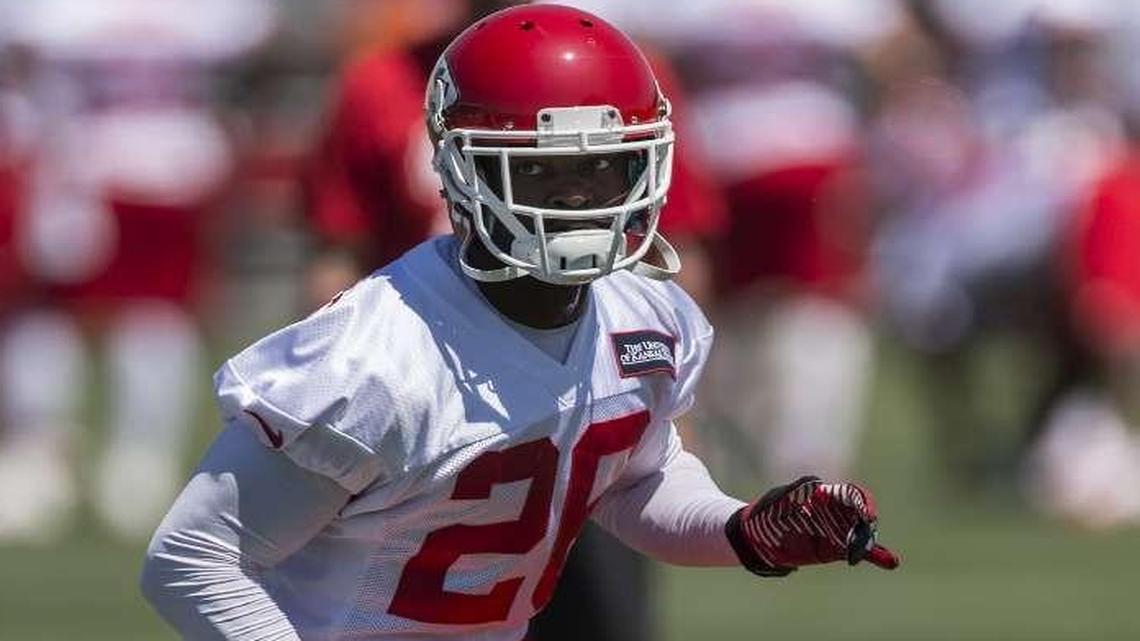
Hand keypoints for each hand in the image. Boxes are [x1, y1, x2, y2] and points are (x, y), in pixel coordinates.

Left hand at [725, 475, 899, 576]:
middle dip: (868, 525)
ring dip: (874, 543)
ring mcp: (835, 530)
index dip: (862, 502)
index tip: (866, 515)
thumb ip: (796, 491)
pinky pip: (855, 550)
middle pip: (861, 514)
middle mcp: (834, 512)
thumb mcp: (778, 498)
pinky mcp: (833, 548)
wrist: (756, 537)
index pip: (851, 494)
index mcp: (824, 496)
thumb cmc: (768, 512)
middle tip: (864, 540)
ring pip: (861, 534)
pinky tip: (891, 561)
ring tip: (890, 560)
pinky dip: (873, 555)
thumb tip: (814, 486)